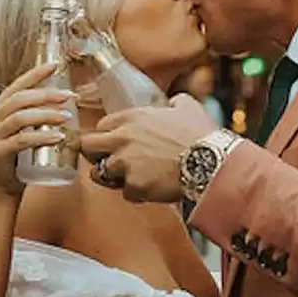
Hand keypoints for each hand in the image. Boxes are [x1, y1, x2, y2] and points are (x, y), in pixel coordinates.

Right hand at [0, 63, 76, 195]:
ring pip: (21, 118)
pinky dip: (42, 137)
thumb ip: (37, 114)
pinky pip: (22, 140)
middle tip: (69, 96)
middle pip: (20, 99)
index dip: (35, 74)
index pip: (17, 85)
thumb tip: (68, 99)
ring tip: (68, 117)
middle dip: (47, 95)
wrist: (5, 185)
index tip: (55, 66)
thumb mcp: (26, 129)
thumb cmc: (21, 155)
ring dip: (47, 115)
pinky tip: (58, 137)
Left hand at [79, 94, 211, 202]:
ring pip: (100, 174)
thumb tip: (175, 102)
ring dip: (114, 178)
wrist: (210, 162)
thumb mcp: (187, 107)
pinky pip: (126, 193)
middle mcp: (122, 138)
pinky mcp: (134, 185)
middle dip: (94, 155)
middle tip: (107, 162)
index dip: (107, 136)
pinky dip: (137, 194)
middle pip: (87, 146)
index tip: (114, 144)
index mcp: (132, 118)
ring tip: (133, 178)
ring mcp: (125, 163)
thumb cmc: (200, 134)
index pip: (101, 126)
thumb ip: (174, 102)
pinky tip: (152, 189)